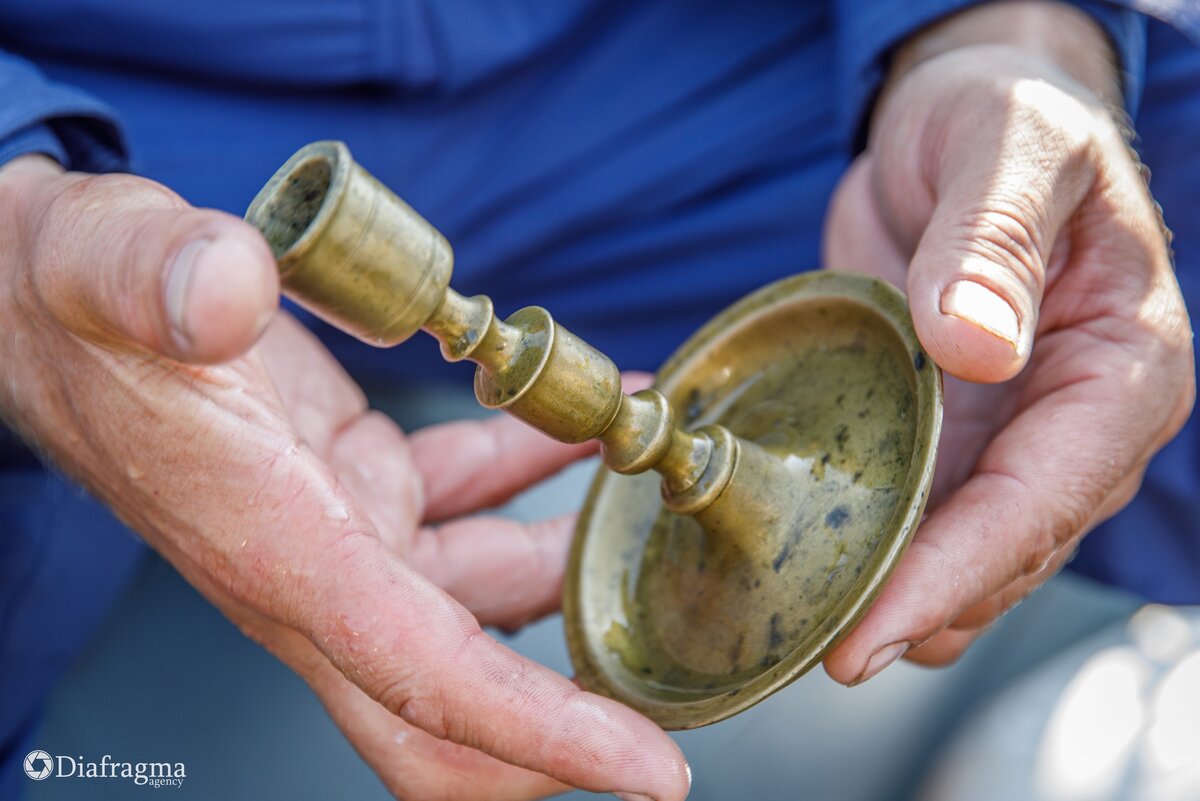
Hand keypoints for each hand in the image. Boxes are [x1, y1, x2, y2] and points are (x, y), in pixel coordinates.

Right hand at [0, 155, 688, 800]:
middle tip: (665, 720)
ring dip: (571, 570)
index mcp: (275, 547)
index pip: (423, 677)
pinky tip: (584, 424)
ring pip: (480, 601)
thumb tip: (225, 287)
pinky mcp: (361, 481)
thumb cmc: (75, 303)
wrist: (49, 307)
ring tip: (657, 500)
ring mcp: (346, 530)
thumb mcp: (104, 269)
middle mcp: (318, 565)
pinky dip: (535, 470)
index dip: (542, 735)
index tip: (651, 772)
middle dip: (556, 740)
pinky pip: (471, 499)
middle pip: (449, 707)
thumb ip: (161, 279)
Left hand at [821, 2, 1193, 682]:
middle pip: (1002, 550)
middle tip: (817, 654)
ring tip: (800, 632)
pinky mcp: (944, 431)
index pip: (1045, 497)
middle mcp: (1073, 421)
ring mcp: (1005, 435)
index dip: (960, 573)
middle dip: (916, 608)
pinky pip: (912, 511)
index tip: (875, 633)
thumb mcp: (1005, 147)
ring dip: (888, 594)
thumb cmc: (1002, 118)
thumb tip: (977, 348)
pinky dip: (864, 544)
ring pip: (957, 550)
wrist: (959, 117)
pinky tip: (803, 566)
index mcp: (1121, 367)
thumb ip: (991, 241)